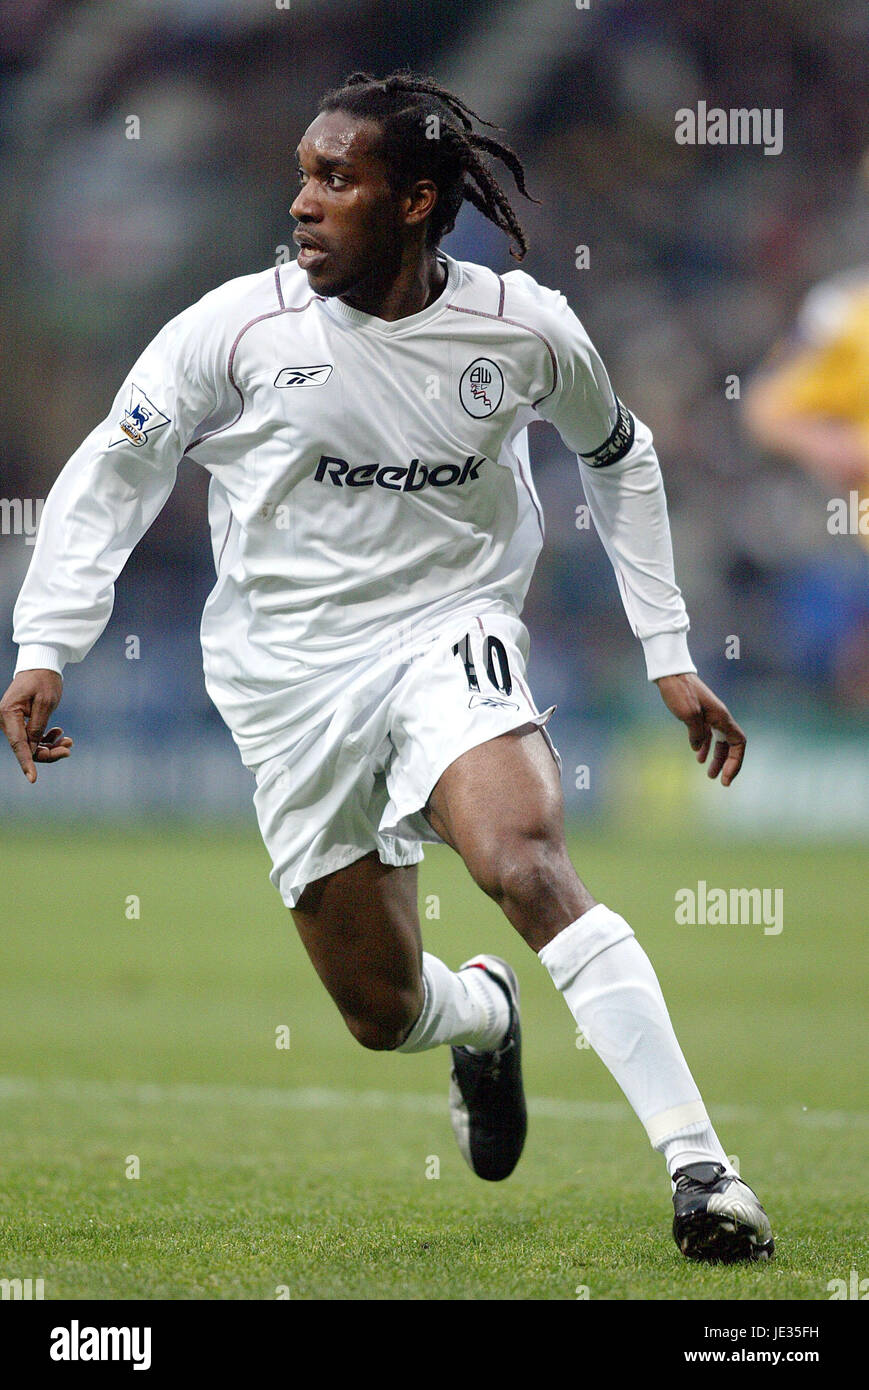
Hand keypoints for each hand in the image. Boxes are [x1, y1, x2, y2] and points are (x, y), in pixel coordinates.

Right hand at [0, 669, 71, 782]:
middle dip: (48, 752)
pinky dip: (46, 739)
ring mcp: (13, 721)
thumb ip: (38, 727)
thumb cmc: (44, 680)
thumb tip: (32, 750)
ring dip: (50, 746)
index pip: (18, 744)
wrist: (42, 665)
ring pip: (31, 744)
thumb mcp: (45, 703)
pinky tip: (60, 733)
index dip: (27, 763)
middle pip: (26, 747)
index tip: (33, 779)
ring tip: (68, 740)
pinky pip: (33, 737)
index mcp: (8, 713)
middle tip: (68, 749)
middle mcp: (6, 719)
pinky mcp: (21, 721)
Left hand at [655, 672, 745, 786]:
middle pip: (731, 745)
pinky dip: (705, 747)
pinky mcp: (699, 715)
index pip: (739, 743)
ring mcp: (710, 716)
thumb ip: (697, 733)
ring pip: (719, 741)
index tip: (726, 777)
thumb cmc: (680, 692)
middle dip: (728, 764)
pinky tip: (698, 756)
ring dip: (716, 758)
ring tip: (709, 774)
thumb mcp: (688, 714)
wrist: (670, 674)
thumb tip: (698, 748)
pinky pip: (708, 735)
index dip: (736, 761)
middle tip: (720, 781)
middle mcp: (719, 717)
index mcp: (721, 717)